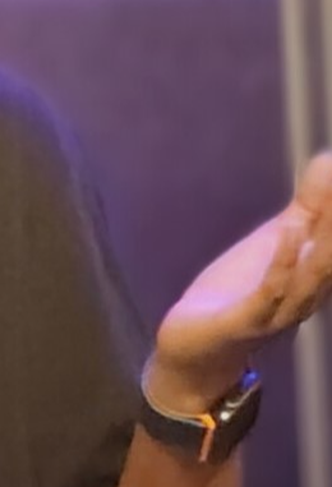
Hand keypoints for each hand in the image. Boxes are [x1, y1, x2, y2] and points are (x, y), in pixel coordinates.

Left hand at [148, 153, 331, 411]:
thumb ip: (305, 212)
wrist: (195, 350)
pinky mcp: (246, 320)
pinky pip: (271, 291)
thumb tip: (329, 164)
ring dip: (324, 242)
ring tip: (328, 205)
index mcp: (315, 277)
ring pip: (312, 277)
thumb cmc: (238, 294)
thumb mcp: (273, 245)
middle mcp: (306, 295)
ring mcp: (279, 310)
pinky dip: (282, 262)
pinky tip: (286, 232)